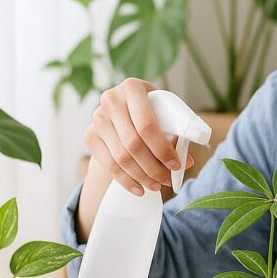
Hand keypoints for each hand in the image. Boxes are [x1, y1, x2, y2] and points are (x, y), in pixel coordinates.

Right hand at [84, 78, 193, 195]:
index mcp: (132, 88)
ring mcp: (97, 118)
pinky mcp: (90, 135)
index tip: (176, 165)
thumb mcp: (165, 113)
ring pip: (121, 157)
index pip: (147, 125)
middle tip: (167, 180)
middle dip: (153, 167)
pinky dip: (125, 180)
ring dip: (141, 176)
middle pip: (133, 144)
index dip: (162, 149)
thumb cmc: (151, 111)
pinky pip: (109, 164)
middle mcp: (111, 100)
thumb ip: (177, 134)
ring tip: (156, 186)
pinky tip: (139, 189)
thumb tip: (186, 162)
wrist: (123, 110)